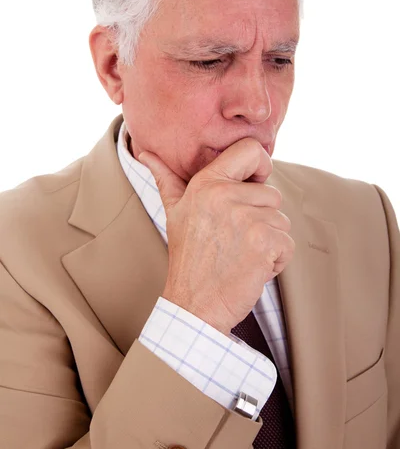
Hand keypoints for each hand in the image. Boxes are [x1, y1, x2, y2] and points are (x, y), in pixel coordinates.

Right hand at [138, 139, 294, 335]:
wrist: (193, 306)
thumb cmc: (188, 258)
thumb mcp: (174, 212)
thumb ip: (166, 179)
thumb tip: (145, 153)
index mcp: (206, 183)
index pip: (251, 150)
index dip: (260, 166)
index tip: (253, 185)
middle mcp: (224, 195)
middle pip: (272, 193)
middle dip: (261, 219)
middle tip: (234, 240)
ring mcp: (245, 218)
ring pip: (281, 220)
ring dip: (268, 242)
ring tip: (240, 254)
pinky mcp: (263, 242)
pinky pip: (287, 243)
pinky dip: (276, 261)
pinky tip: (251, 269)